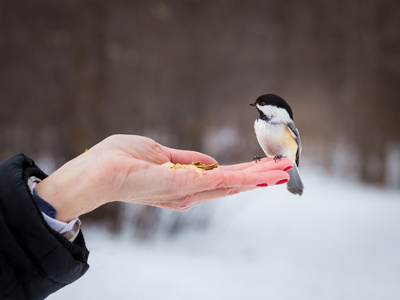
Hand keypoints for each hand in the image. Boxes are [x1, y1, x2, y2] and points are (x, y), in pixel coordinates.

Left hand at [35, 135, 291, 221]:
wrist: (99, 170)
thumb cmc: (121, 159)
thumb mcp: (158, 153)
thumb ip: (185, 158)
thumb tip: (208, 160)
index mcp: (182, 183)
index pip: (218, 177)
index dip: (241, 173)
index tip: (261, 167)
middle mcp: (188, 192)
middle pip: (230, 184)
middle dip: (257, 177)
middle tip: (283, 170)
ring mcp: (188, 190)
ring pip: (232, 184)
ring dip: (258, 177)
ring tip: (283, 171)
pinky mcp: (185, 185)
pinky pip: (221, 181)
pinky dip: (243, 178)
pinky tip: (262, 175)